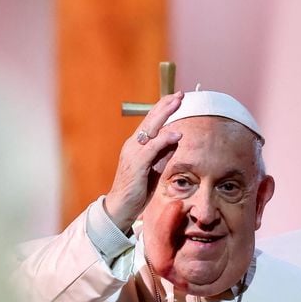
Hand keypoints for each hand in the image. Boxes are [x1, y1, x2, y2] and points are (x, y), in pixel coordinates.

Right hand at [105, 91, 183, 232]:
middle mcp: (133, 145)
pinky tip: (176, 134)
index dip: (163, 109)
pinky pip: (152, 148)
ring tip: (178, 103)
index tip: (176, 98)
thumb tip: (176, 140)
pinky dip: (164, 139)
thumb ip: (163, 155)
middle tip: (179, 94)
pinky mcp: (136, 164)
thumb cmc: (137, 191)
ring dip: (165, 114)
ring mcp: (133, 153)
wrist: (120, 208)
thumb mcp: (154, 170)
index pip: (151, 123)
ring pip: (150, 129)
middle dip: (165, 105)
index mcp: (137, 146)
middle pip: (150, 120)